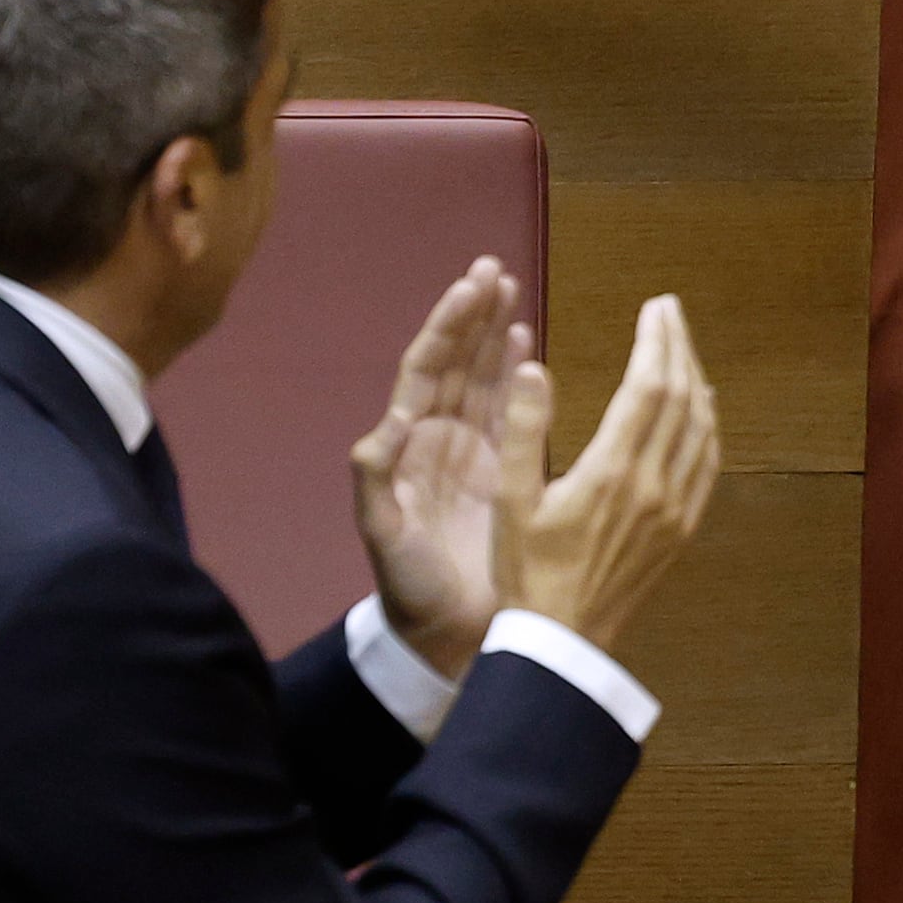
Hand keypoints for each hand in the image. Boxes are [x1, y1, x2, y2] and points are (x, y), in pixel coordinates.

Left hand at [350, 260, 525, 680]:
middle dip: (473, 314)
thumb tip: (384, 427)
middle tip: (492, 267)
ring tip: (509, 288)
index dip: (448, 325)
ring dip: (495, 333)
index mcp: (408, 442)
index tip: (470, 285)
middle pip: (456, 360)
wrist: (444, 635)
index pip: (427, 367)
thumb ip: (375, 482)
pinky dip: (516, 375)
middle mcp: (438, 437)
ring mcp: (471, 452)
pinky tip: (527, 344)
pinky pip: (509, 411)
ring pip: (484, 377)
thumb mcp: (383, 535)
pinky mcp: (502, 472)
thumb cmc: (408, 587)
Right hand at [498, 292, 717, 654]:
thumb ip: (523, 429)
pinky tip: (701, 409)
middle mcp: (654, 486)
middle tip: (669, 310)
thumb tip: (533, 365)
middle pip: (682, 398)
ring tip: (682, 347)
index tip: (655, 306)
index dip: (656, 340)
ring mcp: (674, 510)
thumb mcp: (509, 499)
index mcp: (612, 471)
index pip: (649, 386)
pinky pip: (707, 465)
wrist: (561, 641)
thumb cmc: (527, 569)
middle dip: (679, 346)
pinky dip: (708, 425)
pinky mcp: (681, 530)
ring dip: (696, 380)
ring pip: (702, 429)